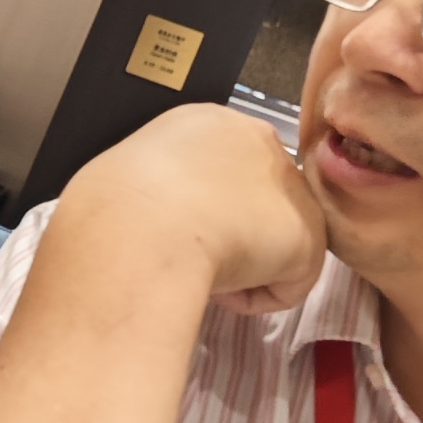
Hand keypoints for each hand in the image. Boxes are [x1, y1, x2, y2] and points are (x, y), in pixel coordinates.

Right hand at [63, 104, 327, 316]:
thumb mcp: (127, 182)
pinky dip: (253, 299)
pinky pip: (285, 286)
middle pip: (255, 202)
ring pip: (272, 244)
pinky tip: (219, 289)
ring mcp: (290, 186)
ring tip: (198, 272)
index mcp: (207, 123)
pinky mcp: (309, 235)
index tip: (171, 233)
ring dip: (240, 267)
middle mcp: (257, 140)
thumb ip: (157, 191)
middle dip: (229, 235)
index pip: (221, 172)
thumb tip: (158, 222)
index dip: (198, 210)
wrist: (139, 230)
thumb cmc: (113, 209)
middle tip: (188, 257)